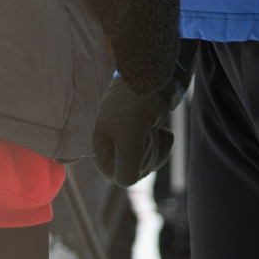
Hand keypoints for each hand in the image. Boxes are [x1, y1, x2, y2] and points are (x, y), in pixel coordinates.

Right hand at [91, 70, 181, 184]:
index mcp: (96, 143)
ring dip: (156, 151)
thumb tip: (128, 183)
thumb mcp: (129, 139)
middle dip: (147, 156)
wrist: (155, 75)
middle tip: (148, 135)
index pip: (115, 173)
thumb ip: (127, 169)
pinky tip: (162, 132)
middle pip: (131, 169)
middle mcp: (107, 142)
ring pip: (144, 163)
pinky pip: (151, 152)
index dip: (131, 166)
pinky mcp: (139, 132)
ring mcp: (124, 137)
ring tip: (156, 132)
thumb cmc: (136, 103)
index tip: (138, 149)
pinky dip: (160, 145)